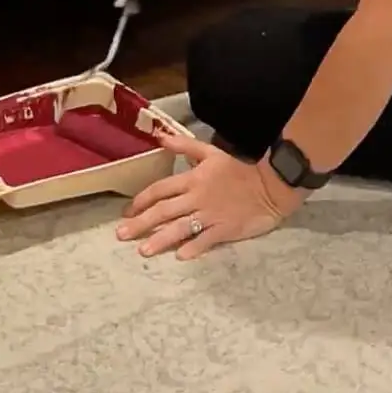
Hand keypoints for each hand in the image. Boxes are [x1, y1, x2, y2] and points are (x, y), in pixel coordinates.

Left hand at [116, 129, 302, 259]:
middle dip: (141, 223)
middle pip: (164, 211)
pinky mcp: (225, 230)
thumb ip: (183, 145)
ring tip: (143, 250)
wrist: (270, 185)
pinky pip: (205, 240)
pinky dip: (193, 248)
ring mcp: (210, 215)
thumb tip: (160, 136)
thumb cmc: (238, 168)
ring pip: (180, 228)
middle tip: (122, 235)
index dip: (141, 200)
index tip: (127, 211)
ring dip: (160, 239)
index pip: (160, 189)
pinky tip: (180, 256)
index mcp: (191, 179)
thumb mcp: (210, 152)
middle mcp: (196, 198)